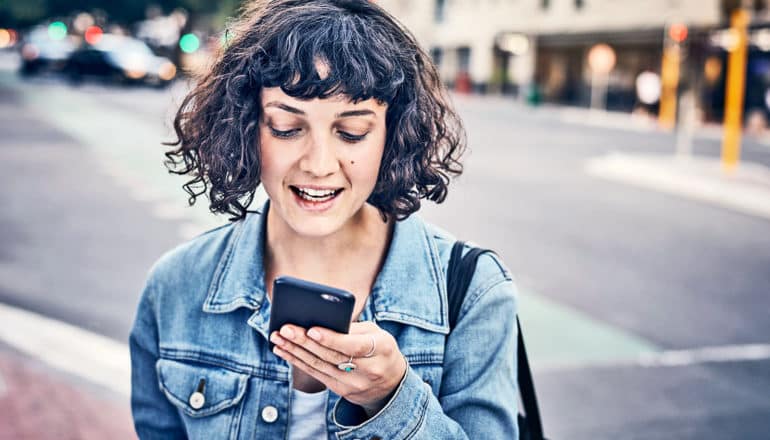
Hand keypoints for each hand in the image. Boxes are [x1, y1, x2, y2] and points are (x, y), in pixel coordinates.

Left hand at [270, 321, 406, 411]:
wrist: (391, 382)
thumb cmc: (380, 348)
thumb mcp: (376, 333)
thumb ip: (353, 329)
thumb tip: (321, 320)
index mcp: (382, 349)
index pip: (354, 346)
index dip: (332, 339)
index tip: (311, 330)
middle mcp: (369, 370)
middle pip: (332, 356)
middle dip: (305, 342)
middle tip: (285, 329)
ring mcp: (355, 384)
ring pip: (320, 366)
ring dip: (295, 351)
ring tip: (278, 338)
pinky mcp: (342, 391)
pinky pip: (316, 374)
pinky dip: (297, 361)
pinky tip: (283, 351)